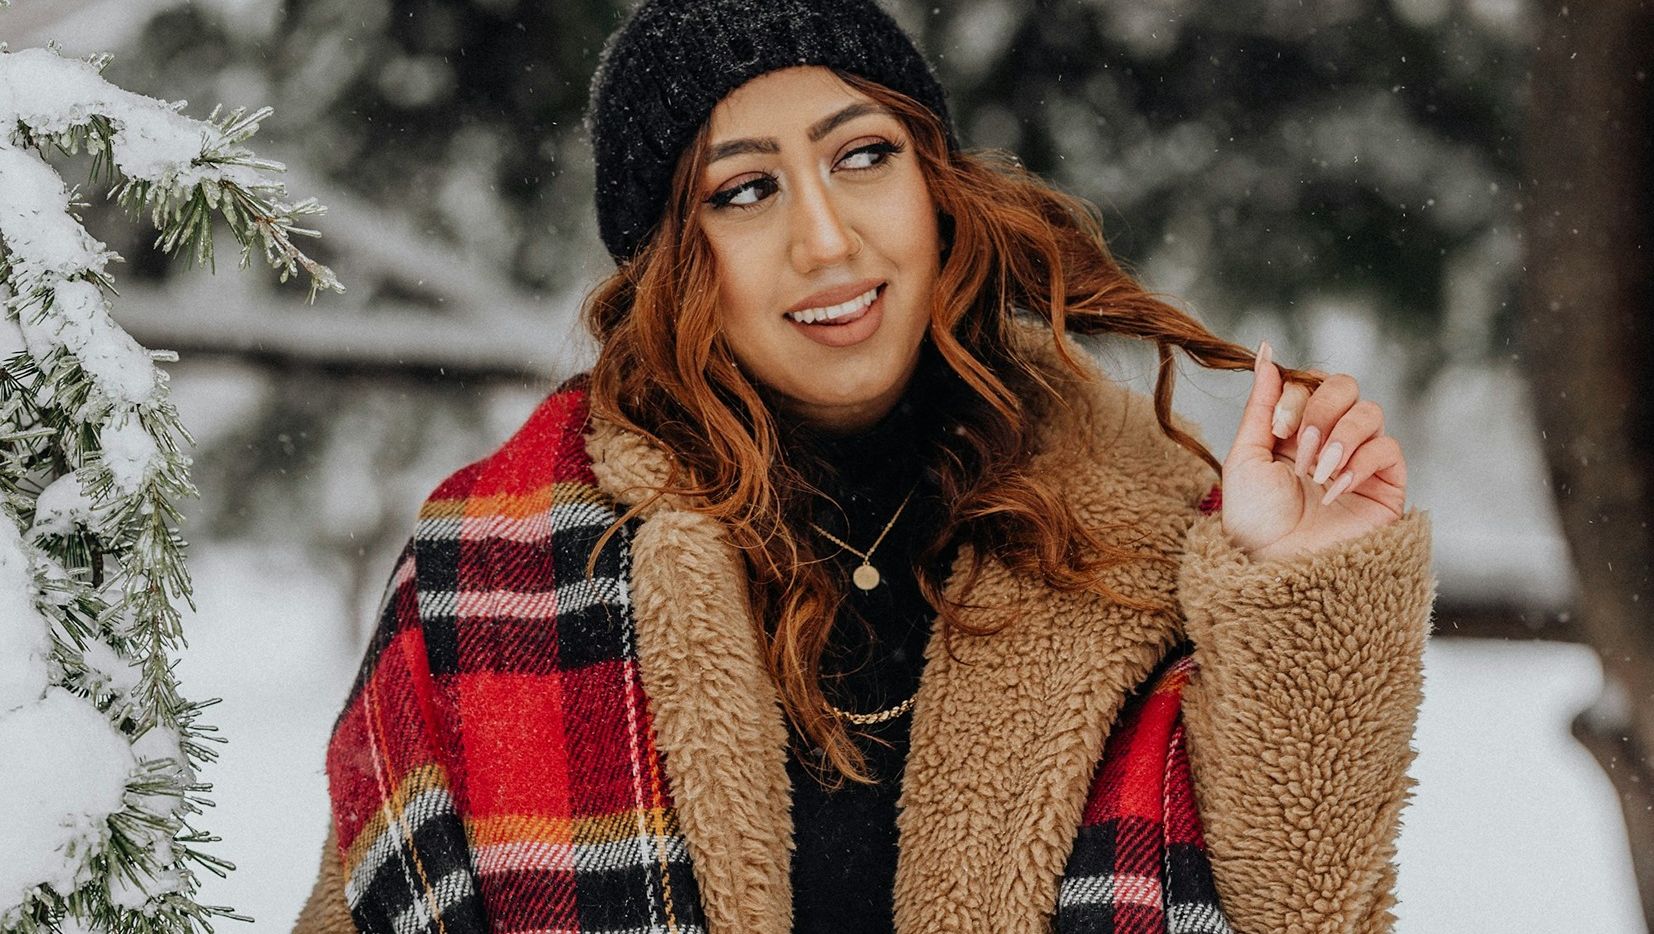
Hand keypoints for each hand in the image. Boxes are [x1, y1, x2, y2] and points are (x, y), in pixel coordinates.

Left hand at [1220, 340, 1406, 561]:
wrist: (1280, 568)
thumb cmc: (1256, 520)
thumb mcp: (1246, 456)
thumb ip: (1260, 404)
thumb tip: (1266, 351)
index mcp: (1293, 429)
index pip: (1308, 382)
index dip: (1294, 396)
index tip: (1277, 430)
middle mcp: (1328, 438)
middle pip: (1344, 385)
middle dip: (1319, 411)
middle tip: (1300, 450)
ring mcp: (1360, 460)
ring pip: (1370, 411)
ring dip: (1339, 437)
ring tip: (1316, 473)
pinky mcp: (1386, 484)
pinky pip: (1388, 448)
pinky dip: (1359, 463)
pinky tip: (1335, 489)